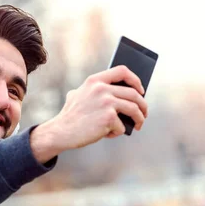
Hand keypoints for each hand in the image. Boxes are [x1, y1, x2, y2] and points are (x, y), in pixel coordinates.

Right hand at [30, 66, 147, 162]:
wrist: (60, 132)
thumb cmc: (71, 117)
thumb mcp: (78, 95)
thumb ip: (94, 91)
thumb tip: (122, 97)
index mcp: (95, 80)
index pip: (122, 71)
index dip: (135, 80)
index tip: (140, 90)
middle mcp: (101, 88)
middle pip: (134, 93)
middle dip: (143, 105)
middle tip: (144, 113)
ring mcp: (106, 102)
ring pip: (134, 109)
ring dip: (139, 118)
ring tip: (138, 125)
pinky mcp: (109, 118)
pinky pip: (122, 126)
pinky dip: (117, 133)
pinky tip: (108, 134)